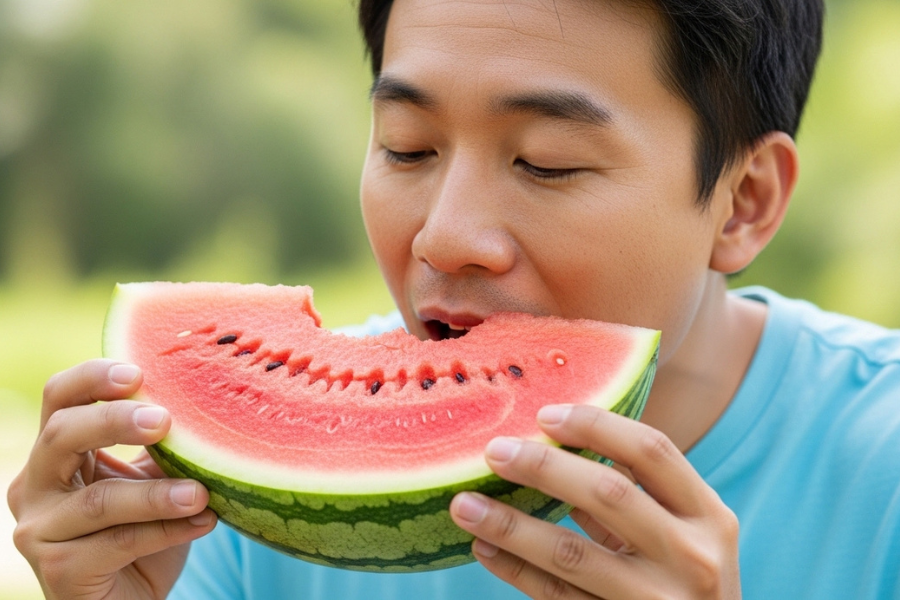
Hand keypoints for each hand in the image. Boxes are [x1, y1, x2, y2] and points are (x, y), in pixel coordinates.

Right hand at [7, 359, 216, 599]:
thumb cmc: (141, 531)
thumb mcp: (151, 479)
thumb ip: (161, 445)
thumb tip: (205, 399)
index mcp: (56, 451)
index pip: (60, 398)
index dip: (92, 378)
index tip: (138, 372)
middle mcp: (36, 485)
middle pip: (62, 434)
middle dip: (115, 421)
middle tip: (165, 420)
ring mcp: (40, 530)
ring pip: (99, 499)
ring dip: (156, 494)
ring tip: (201, 492)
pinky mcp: (58, 570)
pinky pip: (118, 542)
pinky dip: (166, 531)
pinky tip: (205, 521)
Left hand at [450, 404, 739, 598]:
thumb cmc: (689, 583)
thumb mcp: (686, 535)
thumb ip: (639, 495)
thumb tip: (557, 443)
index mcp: (709, 517)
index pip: (652, 450)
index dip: (596, 425)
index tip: (544, 414)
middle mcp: (692, 557)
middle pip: (608, 494)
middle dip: (544, 467)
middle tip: (494, 452)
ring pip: (571, 554)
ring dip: (510, 525)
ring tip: (464, 505)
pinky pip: (557, 597)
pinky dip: (516, 570)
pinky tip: (484, 548)